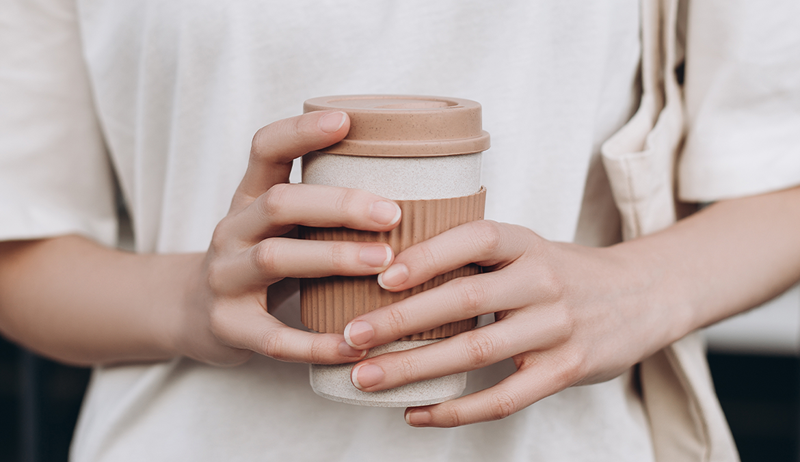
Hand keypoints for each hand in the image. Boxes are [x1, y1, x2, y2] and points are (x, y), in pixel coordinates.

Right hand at [175, 111, 401, 365]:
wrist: (191, 313)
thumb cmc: (260, 260)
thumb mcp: (276, 224)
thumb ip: (321, 207)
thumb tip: (415, 190)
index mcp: (248, 197)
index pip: (265, 149)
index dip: (300, 131)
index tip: (347, 119)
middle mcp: (231, 230)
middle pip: (279, 203)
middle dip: (338, 204)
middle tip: (392, 212)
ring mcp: (224, 277)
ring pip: (274, 258)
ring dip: (332, 258)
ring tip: (384, 263)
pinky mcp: (228, 326)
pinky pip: (273, 337)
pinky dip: (315, 342)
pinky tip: (354, 344)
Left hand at [341, 220, 683, 426]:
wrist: (645, 295)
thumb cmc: (567, 272)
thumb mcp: (531, 248)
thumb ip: (479, 256)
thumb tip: (393, 265)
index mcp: (529, 244)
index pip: (476, 238)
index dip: (428, 254)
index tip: (381, 275)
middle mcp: (545, 281)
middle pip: (465, 299)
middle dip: (402, 320)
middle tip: (351, 336)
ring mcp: (558, 328)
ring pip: (477, 352)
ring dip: (415, 368)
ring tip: (366, 377)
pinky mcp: (568, 370)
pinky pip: (505, 399)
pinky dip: (456, 411)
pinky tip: (415, 414)